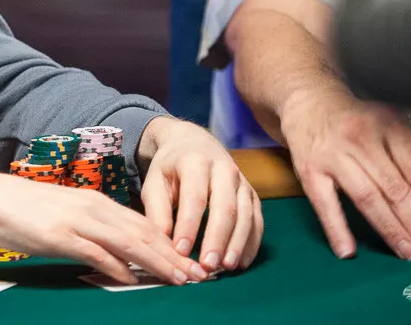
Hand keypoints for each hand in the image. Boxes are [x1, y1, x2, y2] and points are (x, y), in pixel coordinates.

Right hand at [0, 169, 209, 285]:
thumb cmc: (17, 208)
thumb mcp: (61, 215)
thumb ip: (88, 231)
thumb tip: (114, 255)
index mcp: (94, 202)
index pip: (143, 224)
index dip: (171, 244)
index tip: (192, 263)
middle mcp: (91, 207)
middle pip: (144, 233)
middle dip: (175, 256)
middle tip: (200, 276)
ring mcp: (75, 220)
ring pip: (128, 241)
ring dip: (158, 262)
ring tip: (180, 279)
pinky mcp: (57, 234)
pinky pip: (94, 251)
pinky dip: (116, 266)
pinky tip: (131, 278)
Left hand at [138, 116, 262, 272]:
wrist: (191, 143)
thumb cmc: (170, 167)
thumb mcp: (154, 181)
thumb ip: (157, 210)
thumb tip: (163, 242)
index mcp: (195, 161)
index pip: (195, 197)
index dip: (189, 226)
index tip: (181, 251)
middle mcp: (223, 168)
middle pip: (225, 207)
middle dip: (217, 239)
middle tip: (207, 265)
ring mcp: (242, 181)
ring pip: (245, 215)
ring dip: (237, 244)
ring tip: (226, 267)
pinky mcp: (252, 194)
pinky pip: (257, 220)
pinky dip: (251, 242)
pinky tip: (241, 261)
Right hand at [279, 86, 410, 259]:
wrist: (307, 102)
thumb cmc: (354, 121)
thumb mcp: (389, 124)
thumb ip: (410, 154)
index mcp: (386, 126)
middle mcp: (360, 138)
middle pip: (395, 188)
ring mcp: (332, 155)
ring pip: (367, 197)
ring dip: (389, 229)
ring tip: (406, 250)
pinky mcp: (308, 169)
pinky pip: (324, 203)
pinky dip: (336, 229)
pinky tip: (347, 250)